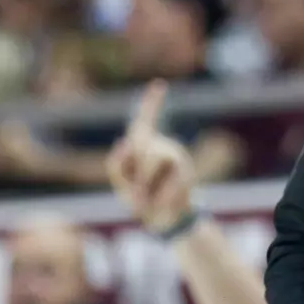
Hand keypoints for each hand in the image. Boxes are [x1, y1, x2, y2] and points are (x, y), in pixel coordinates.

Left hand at [105, 80, 194, 232]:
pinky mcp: (186, 173)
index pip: (145, 119)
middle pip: (142, 146)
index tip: (159, 84)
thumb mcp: (121, 181)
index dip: (151, 102)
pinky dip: (163, 195)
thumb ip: (117, 163)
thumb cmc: (139, 197)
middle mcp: (162, 146)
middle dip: (134, 173)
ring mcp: (176, 158)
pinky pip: (170, 180)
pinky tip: (163, 204)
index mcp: (145, 144)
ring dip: (145, 185)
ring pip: (156, 160)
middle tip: (133, 199)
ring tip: (145, 203)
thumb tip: (125, 143)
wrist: (165, 218)